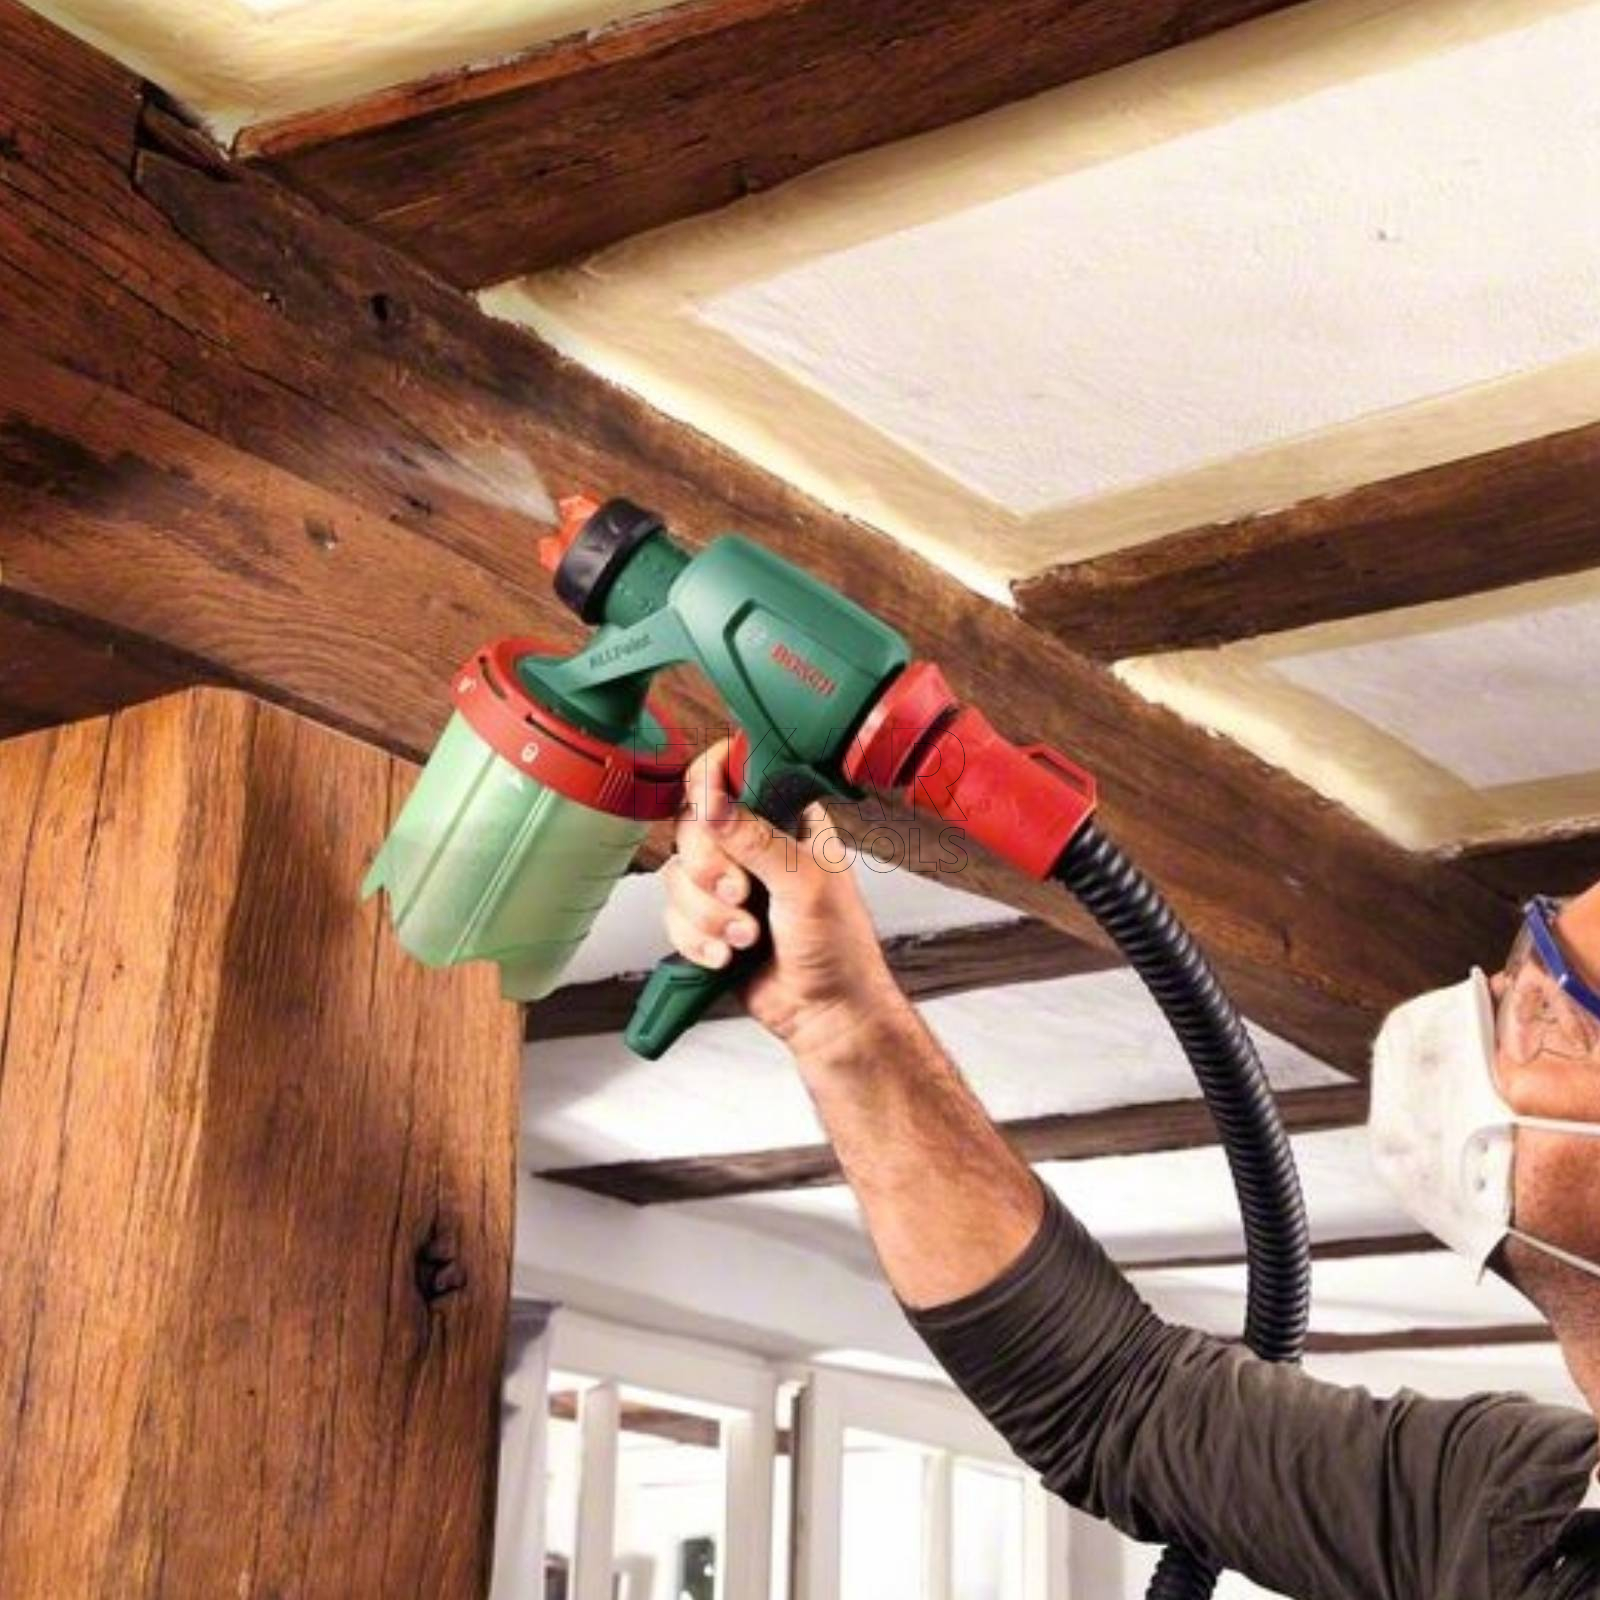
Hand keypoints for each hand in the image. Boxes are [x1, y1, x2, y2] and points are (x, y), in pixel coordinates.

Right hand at [662, 741, 903, 1053]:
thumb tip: (714, 802)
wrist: (826, 1013)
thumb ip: (757, 839)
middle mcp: (752, 842)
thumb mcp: (805, 883)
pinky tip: (727, 956)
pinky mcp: (708, 919)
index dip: (711, 786)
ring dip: (707, 915)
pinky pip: (673, 916)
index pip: (732, 772)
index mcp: (786, 815)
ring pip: (677, 875)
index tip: (709, 812)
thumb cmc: (839, 947)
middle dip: (709, 870)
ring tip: (746, 938)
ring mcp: (727, 881)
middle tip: (742, 895)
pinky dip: (696, 940)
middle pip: (691, 826)